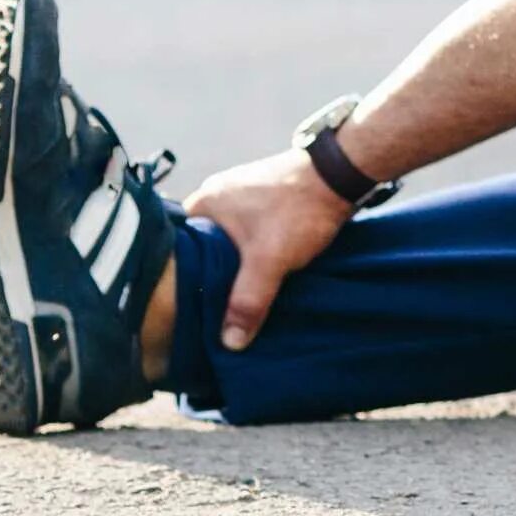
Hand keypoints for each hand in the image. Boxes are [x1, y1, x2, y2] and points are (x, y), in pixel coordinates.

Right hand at [181, 147, 354, 350]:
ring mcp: (241, 195)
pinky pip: (246, 234)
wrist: (340, 173)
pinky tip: (260, 271)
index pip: (175, 248)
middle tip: (214, 308)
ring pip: (227, 242)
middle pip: (201, 248)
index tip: (187, 306)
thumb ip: (247, 301)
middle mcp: (216, 195)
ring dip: (235, 266)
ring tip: (238, 295)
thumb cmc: (297, 208)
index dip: (181, 279)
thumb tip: (230, 342)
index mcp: (203, 202)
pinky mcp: (263, 199)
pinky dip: (251, 252)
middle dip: (210, 276)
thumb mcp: (269, 260)